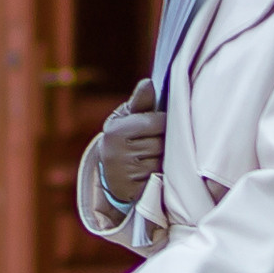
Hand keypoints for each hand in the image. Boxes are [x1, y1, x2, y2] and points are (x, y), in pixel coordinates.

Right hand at [98, 78, 164, 205]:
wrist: (111, 175)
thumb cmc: (124, 139)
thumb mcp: (127, 118)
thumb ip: (140, 102)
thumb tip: (148, 83)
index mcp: (116, 130)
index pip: (157, 121)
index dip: (162, 123)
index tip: (155, 126)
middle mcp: (116, 152)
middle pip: (161, 142)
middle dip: (162, 142)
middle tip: (151, 144)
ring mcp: (125, 173)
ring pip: (161, 160)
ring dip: (162, 159)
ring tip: (149, 157)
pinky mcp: (134, 189)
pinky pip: (159, 177)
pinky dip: (160, 175)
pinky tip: (150, 172)